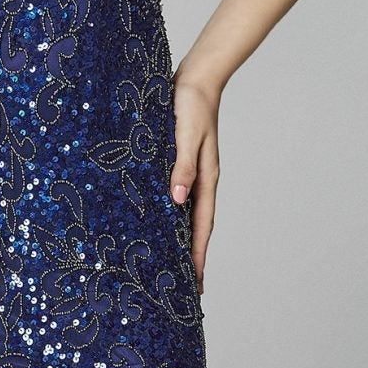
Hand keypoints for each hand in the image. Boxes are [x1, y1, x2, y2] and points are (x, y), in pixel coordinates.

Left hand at [171, 73, 220, 290]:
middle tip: (186, 289)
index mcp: (206, 178)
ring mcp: (192, 173)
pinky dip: (172, 216)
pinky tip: (161, 224)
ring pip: (186, 215)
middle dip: (192, 258)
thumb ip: (182, 166)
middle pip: (196, 228)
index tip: (197, 286)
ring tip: (172, 265)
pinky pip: (177, 197)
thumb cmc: (191, 104)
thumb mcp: (185, 135)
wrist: (196, 78)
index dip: (198, 257)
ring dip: (181, 240)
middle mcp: (201, 181)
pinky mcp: (181, 163)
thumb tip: (177, 199)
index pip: (202, 227)